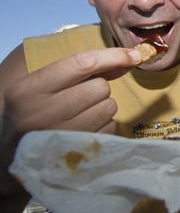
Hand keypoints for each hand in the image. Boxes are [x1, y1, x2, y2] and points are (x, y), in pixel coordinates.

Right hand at [2, 47, 142, 142]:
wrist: (12, 157)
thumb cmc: (32, 112)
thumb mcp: (41, 86)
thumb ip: (80, 70)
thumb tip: (127, 59)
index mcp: (28, 90)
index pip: (80, 64)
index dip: (112, 56)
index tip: (134, 55)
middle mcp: (42, 114)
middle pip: (100, 87)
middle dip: (98, 88)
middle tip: (81, 96)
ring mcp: (61, 137)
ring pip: (108, 107)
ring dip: (103, 106)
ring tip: (81, 113)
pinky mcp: (79, 153)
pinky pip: (110, 127)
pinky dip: (104, 125)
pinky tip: (86, 129)